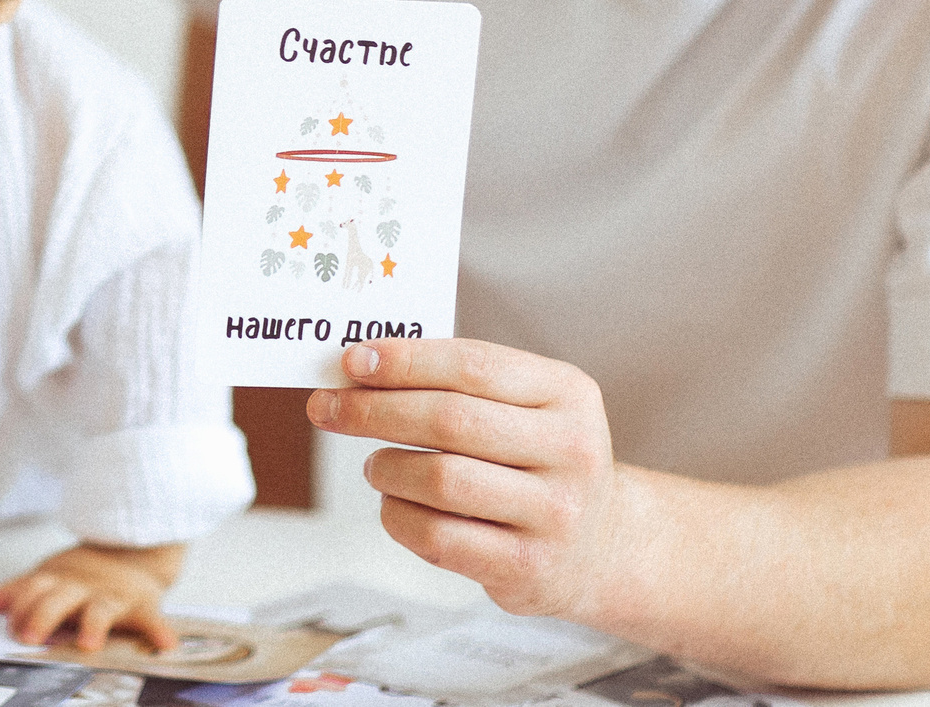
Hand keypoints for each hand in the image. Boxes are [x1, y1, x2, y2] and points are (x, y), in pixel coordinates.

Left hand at [0, 542, 183, 652]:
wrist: (132, 549)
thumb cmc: (83, 574)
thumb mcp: (48, 575)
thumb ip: (18, 591)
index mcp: (57, 581)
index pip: (31, 590)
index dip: (17, 607)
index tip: (8, 628)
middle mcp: (81, 588)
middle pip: (57, 598)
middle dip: (42, 616)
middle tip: (28, 636)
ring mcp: (111, 596)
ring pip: (100, 609)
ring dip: (93, 625)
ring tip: (88, 644)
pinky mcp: (141, 604)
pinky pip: (153, 619)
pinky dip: (160, 631)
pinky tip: (166, 645)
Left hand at [306, 338, 627, 620]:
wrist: (602, 546)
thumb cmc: (540, 461)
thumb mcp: (527, 405)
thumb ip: (458, 381)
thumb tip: (362, 367)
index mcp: (568, 394)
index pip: (472, 365)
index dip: (404, 361)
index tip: (352, 361)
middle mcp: (571, 451)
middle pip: (449, 420)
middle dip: (373, 410)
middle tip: (327, 407)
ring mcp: (554, 514)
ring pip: (440, 479)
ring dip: (386, 466)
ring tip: (376, 464)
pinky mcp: (528, 567)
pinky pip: (438, 536)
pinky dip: (397, 515)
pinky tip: (395, 505)